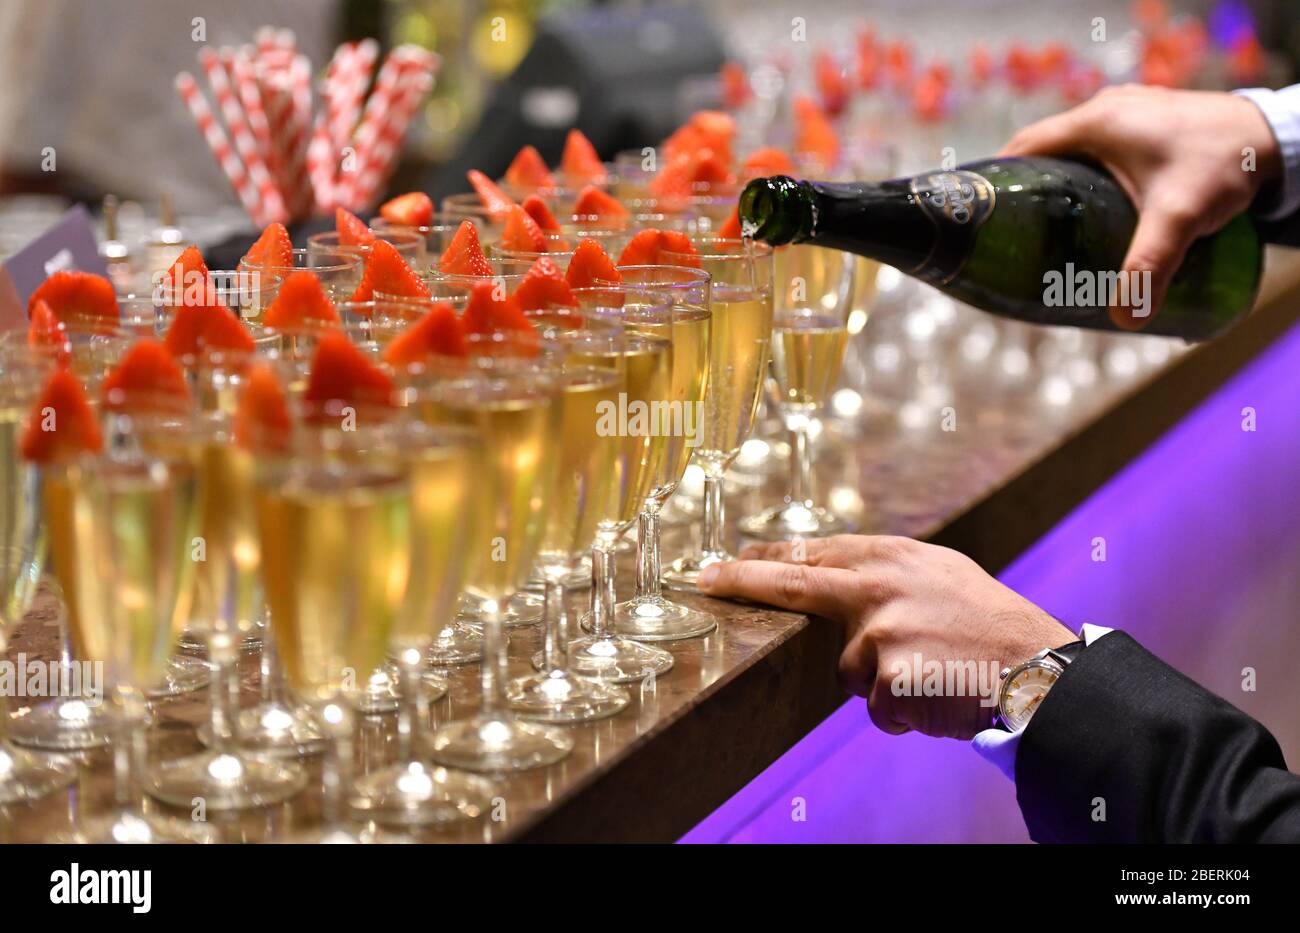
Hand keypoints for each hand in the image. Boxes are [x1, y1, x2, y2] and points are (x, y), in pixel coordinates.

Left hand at [697, 536, 1075, 738]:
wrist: (1040, 670)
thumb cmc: (992, 627)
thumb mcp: (940, 577)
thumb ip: (887, 575)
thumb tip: (836, 575)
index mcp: (892, 557)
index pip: (812, 553)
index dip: (765, 558)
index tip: (725, 561)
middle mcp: (879, 586)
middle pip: (793, 584)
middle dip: (741, 580)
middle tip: (703, 578)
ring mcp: (881, 631)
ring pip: (848, 673)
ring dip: (880, 683)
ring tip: (930, 673)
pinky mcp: (889, 678)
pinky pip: (878, 708)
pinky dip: (903, 712)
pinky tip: (937, 695)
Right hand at [1000, 85, 1281, 319]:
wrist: (1278, 136)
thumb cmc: (1225, 165)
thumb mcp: (1180, 218)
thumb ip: (1149, 266)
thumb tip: (1124, 320)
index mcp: (1096, 123)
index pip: (1024, 148)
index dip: (999, 180)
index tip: (985, 216)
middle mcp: (1106, 111)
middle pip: (1044, 150)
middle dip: (1026, 190)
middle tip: (1015, 236)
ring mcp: (1128, 114)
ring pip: (1072, 150)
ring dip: (1056, 183)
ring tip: (1049, 228)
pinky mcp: (1147, 124)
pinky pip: (1099, 148)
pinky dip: (1084, 174)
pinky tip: (1092, 208)